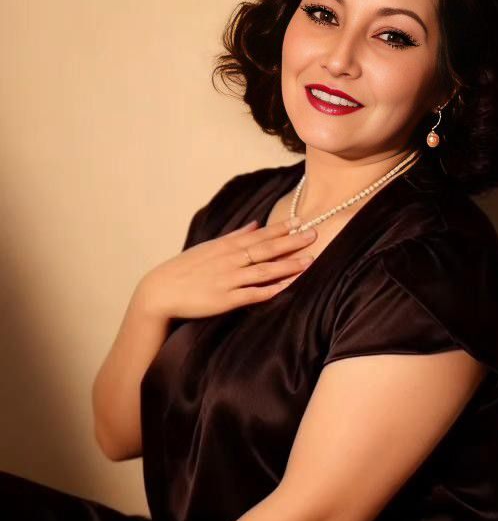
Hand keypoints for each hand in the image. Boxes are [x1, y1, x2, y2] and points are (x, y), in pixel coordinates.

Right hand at [135, 216, 316, 319]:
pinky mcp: (225, 300)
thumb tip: (255, 224)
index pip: (258, 235)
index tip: (301, 221)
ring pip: (263, 271)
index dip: (281, 229)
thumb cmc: (185, 269)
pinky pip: (252, 294)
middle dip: (291, 242)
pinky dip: (270, 289)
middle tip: (314, 234)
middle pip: (265, 249)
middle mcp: (229, 260)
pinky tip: (287, 286)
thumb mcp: (209, 248)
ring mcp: (228, 280)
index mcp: (226, 247)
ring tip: (309, 261)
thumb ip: (234, 237)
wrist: (160, 291)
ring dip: (287, 265)